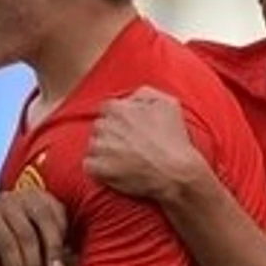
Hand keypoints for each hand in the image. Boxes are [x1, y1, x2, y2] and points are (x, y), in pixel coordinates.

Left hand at [0, 190, 69, 265]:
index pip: (5, 243)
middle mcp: (8, 202)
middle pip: (27, 235)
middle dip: (35, 265)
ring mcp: (28, 197)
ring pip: (47, 222)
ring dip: (55, 249)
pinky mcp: (44, 196)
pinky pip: (59, 214)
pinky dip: (63, 234)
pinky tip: (63, 254)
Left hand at [84, 88, 204, 199]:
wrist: (175, 171)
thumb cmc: (173, 139)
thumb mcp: (167, 103)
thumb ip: (144, 93)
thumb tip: (130, 97)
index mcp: (117, 108)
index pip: (107, 109)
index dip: (118, 119)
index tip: (128, 129)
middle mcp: (105, 126)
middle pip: (99, 127)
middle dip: (110, 134)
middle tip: (128, 145)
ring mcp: (100, 148)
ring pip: (93, 146)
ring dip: (104, 151)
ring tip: (123, 159)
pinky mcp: (98, 169)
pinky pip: (89, 165)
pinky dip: (99, 168)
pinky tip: (116, 170)